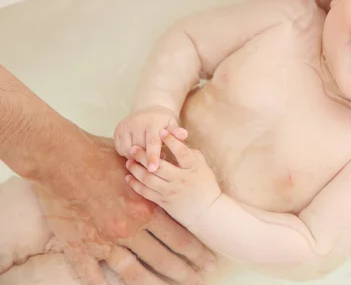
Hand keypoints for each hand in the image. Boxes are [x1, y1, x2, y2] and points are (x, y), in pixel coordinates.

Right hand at [34, 135, 214, 284]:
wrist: (62, 159)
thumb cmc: (100, 156)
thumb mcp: (138, 166)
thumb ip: (156, 179)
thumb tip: (175, 179)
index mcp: (146, 209)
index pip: (180, 238)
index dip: (197, 253)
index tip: (209, 262)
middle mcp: (129, 229)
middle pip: (164, 259)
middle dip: (184, 272)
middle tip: (199, 279)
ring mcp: (105, 241)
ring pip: (135, 273)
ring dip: (154, 284)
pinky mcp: (80, 248)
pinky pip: (94, 277)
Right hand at [114, 106, 187, 171]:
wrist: (150, 110)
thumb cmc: (164, 122)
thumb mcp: (172, 125)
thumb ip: (177, 132)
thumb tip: (184, 135)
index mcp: (152, 122)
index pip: (152, 142)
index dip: (152, 156)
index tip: (153, 169)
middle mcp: (136, 122)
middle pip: (138, 148)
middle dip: (145, 159)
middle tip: (154, 164)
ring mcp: (124, 126)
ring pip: (127, 150)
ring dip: (135, 157)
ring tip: (145, 157)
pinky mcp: (117, 130)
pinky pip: (119, 148)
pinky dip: (126, 153)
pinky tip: (136, 151)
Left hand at [125, 129, 221, 228]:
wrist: (207, 212)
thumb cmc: (207, 187)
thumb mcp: (205, 168)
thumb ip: (194, 155)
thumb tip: (181, 142)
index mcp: (193, 168)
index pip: (181, 152)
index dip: (171, 140)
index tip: (161, 131)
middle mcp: (181, 179)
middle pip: (159, 165)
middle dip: (144, 155)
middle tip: (133, 148)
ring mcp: (171, 191)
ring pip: (149, 179)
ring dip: (136, 169)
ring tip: (129, 161)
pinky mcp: (164, 202)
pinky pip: (146, 193)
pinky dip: (135, 185)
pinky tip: (129, 177)